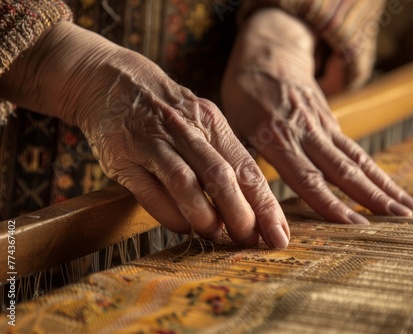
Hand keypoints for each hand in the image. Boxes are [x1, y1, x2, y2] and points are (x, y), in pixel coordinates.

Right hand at [0, 22, 289, 248]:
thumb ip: (224, 156)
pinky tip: (182, 227)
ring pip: (185, 183)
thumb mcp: (201, 121)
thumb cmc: (168, 112)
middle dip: (240, 214)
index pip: (246, 168)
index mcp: (212, 122)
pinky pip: (148, 192)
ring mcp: (153, 142)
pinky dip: (169, 214)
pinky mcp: (123, 155)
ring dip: (204, 216)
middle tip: (249, 240)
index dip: (265, 204)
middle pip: (220, 176)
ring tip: (214, 235)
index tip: (278, 234)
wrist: (112, 80)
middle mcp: (186, 131)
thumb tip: (250, 204)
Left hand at [221, 9, 412, 223]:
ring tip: (408, 208)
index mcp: (276, 138)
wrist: (268, 52)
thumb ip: (247, 159)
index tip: (355, 225)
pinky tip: (390, 187)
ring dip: (383, 185)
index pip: (307, 177)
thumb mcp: (234, 123)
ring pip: (357, 159)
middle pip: (343, 170)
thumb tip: (247, 196)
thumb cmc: (245, 93)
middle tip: (400, 220)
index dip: (331, 203)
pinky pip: (355, 149)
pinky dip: (374, 170)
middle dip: (372, 197)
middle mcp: (305, 133)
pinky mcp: (331, 121)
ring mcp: (322, 126)